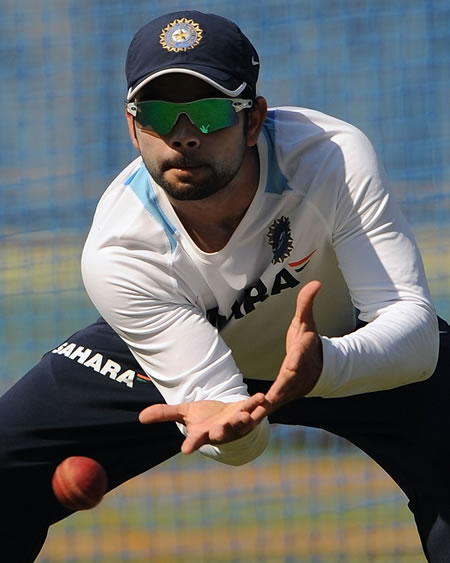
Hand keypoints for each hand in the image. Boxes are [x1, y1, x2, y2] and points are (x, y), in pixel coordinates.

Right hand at [139, 393, 267, 454]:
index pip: (195, 441)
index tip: (185, 450)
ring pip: (239, 423)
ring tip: (244, 415)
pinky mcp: (247, 414)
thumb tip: (139, 417)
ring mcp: (235, 424)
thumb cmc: (204, 418)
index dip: (190, 444)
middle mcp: (220, 431)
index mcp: (203, 433)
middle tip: (216, 432)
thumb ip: (164, 414)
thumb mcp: (184, 414)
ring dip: (242, 419)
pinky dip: (257, 404)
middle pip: (219, 433)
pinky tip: (262, 398)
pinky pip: (253, 410)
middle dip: (219, 433)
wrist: (226, 417)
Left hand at [255, 281, 322, 415]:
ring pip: (276, 400)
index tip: (292, 362)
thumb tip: (317, 282)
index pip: (300, 355)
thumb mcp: (306, 321)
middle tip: (267, 400)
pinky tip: (244, 423)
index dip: (297, 356)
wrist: (318, 367)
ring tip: (249, 418)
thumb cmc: (308, 341)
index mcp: (302, 356)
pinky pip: (268, 406)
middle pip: (287, 384)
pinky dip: (258, 415)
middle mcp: (297, 376)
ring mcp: (290, 389)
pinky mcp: (280, 397)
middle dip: (278, 392)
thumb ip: (307, 303)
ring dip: (264, 409)